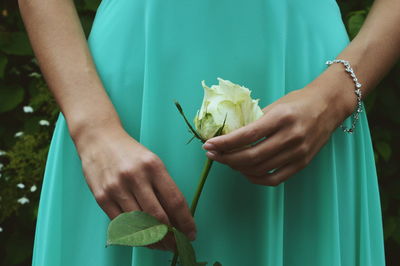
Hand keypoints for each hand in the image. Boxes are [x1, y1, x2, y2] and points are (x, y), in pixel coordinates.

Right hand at [73, 125, 195, 250]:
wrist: (98, 138)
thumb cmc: (130, 152)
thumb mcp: (152, 162)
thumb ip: (163, 187)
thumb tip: (177, 216)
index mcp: (153, 166)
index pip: (175, 200)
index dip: (186, 221)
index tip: (192, 233)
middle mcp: (135, 177)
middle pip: (158, 216)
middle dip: (171, 236)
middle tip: (178, 244)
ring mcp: (116, 188)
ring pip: (139, 224)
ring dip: (154, 240)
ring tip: (162, 245)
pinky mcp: (101, 197)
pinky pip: (121, 224)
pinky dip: (134, 236)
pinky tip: (143, 240)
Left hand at [202, 83, 351, 185]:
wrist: (329, 105)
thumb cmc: (299, 101)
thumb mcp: (276, 104)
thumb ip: (255, 121)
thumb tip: (230, 135)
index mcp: (281, 117)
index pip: (246, 135)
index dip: (224, 143)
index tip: (208, 145)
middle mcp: (290, 136)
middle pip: (251, 156)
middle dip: (226, 158)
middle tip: (212, 155)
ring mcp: (298, 153)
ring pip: (260, 169)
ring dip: (237, 168)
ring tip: (227, 161)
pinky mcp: (303, 164)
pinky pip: (274, 179)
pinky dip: (255, 178)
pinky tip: (245, 171)